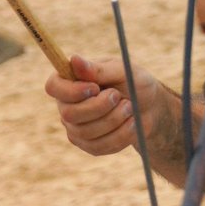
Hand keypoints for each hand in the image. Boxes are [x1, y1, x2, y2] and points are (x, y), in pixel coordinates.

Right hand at [44, 54, 159, 155]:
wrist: (151, 106)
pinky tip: (131, 123)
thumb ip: (99, 69)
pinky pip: (99, 146)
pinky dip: (120, 135)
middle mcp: (68, 105)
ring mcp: (76, 127)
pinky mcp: (89, 145)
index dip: (71, 91)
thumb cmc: (134, 82)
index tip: (95, 87)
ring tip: (129, 107)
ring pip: (86, 132)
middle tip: (119, 96)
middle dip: (99, 106)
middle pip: (69, 113)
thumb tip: (74, 59)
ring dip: (114, 119)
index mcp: (71, 80)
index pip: (53, 87)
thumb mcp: (122, 70)